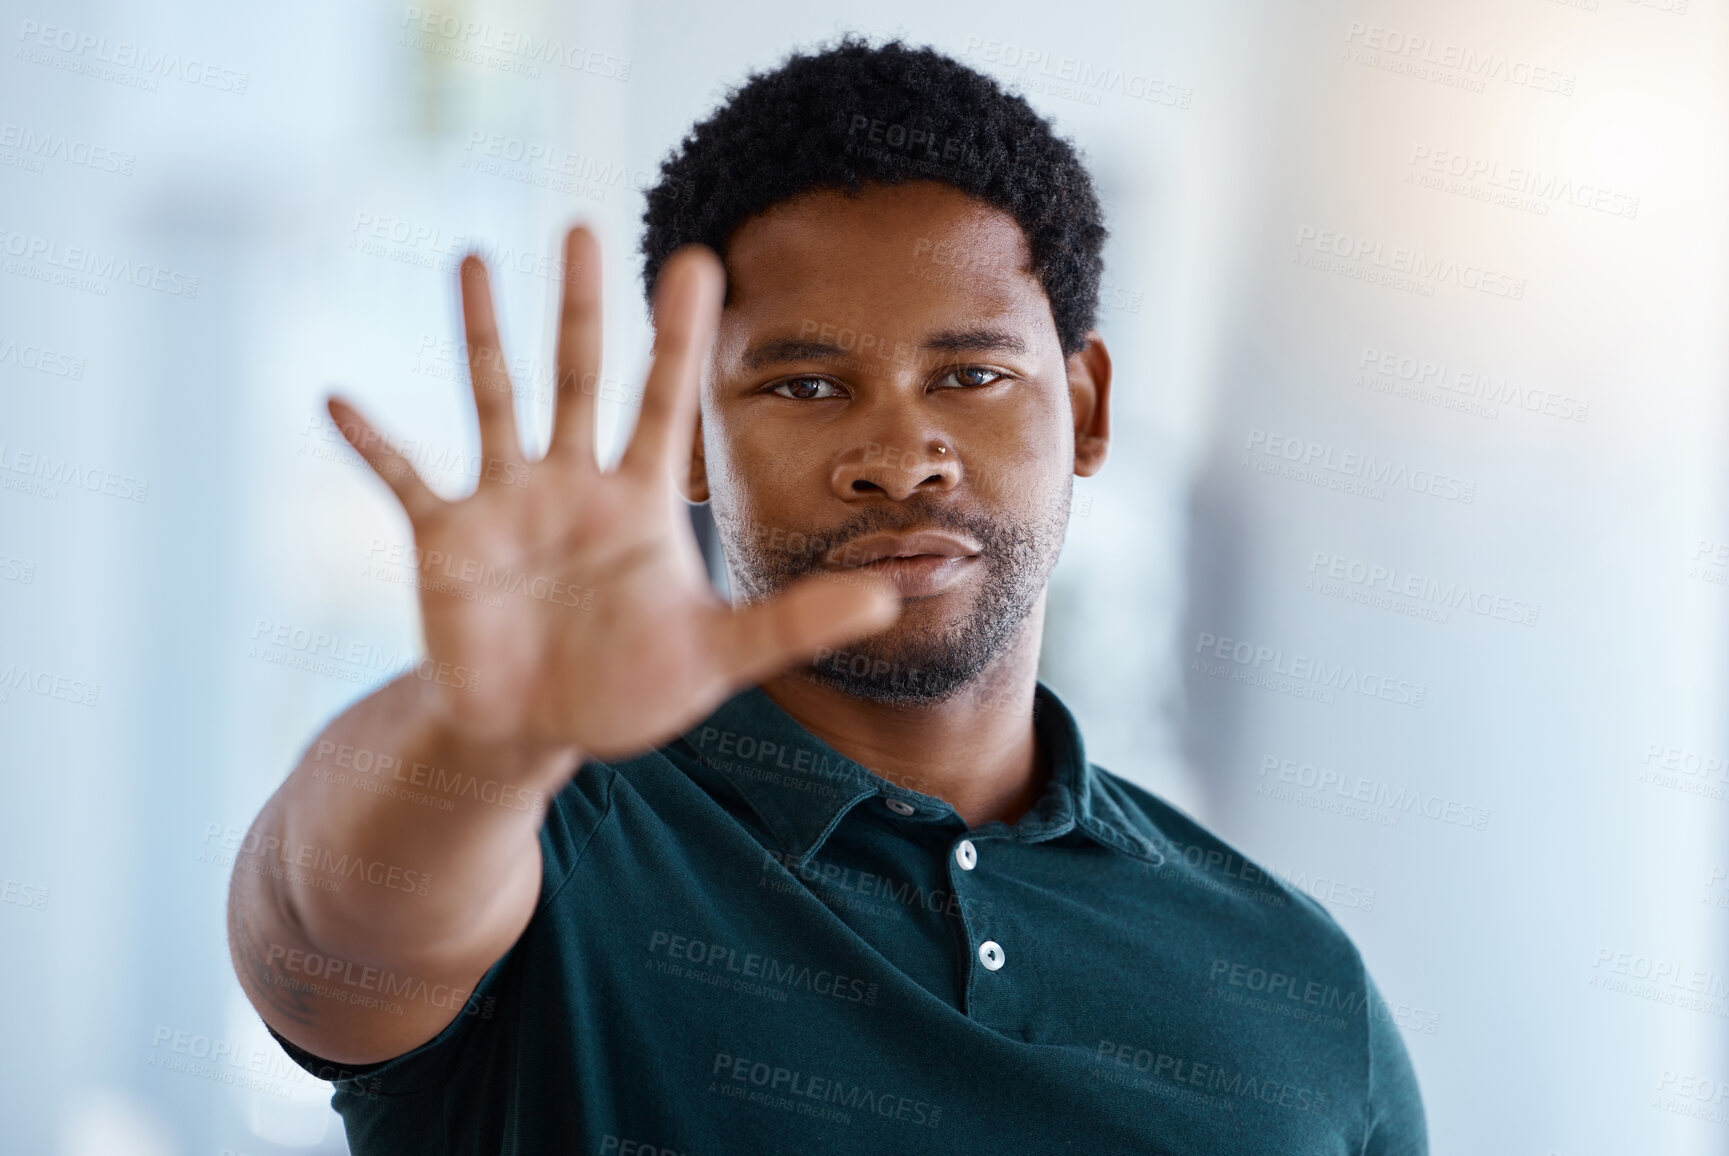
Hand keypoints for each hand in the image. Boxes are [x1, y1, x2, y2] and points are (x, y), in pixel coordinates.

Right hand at [328, 228, 898, 761]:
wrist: (537, 732)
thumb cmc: (627, 690)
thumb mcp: (720, 656)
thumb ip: (797, 622)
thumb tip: (896, 594)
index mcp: (637, 502)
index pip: (664, 401)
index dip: (679, 335)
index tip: (700, 260)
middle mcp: (571, 484)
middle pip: (579, 376)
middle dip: (582, 304)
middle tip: (584, 224)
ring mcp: (504, 504)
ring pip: (494, 398)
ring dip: (483, 334)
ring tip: (476, 258)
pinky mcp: (444, 538)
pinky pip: (403, 479)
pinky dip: (371, 444)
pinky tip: (338, 399)